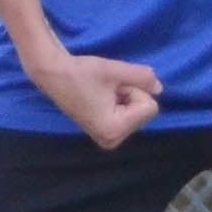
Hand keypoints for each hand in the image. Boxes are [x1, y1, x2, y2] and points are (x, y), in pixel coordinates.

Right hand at [29, 52, 161, 149]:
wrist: (52, 73)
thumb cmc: (81, 72)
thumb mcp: (116, 70)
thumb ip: (143, 78)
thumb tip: (159, 89)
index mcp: (114, 130)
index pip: (151, 106)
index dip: (134, 90)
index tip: (110, 87)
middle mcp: (111, 140)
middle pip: (145, 111)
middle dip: (130, 94)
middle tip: (104, 89)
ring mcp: (107, 139)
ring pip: (137, 112)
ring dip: (125, 97)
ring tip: (100, 92)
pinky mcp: (104, 133)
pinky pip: (128, 114)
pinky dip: (120, 102)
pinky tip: (100, 97)